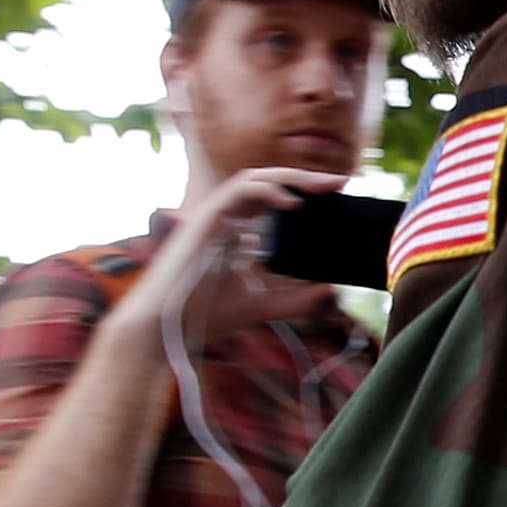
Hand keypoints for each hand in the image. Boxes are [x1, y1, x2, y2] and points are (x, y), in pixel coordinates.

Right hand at [130, 167, 344, 347]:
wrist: (165, 329)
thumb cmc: (203, 316)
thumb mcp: (260, 307)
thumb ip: (294, 299)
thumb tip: (331, 288)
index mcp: (238, 233)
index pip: (274, 201)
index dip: (304, 194)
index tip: (338, 198)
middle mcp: (227, 219)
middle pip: (269, 184)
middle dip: (306, 179)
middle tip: (341, 182)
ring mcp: (214, 216)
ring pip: (255, 178)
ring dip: (292, 177)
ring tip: (325, 185)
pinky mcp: (205, 219)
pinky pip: (238, 190)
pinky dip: (267, 190)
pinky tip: (292, 203)